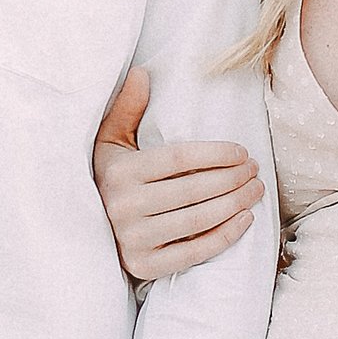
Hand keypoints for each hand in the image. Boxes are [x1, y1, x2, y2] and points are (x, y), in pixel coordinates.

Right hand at [93, 67, 261, 282]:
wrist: (81, 231)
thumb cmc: (105, 179)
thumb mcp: (109, 142)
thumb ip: (126, 108)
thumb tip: (141, 73)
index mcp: (120, 172)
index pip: (179, 158)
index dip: (216, 153)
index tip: (242, 151)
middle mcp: (125, 206)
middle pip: (194, 188)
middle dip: (233, 177)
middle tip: (256, 170)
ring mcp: (134, 239)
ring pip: (198, 218)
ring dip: (235, 203)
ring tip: (255, 190)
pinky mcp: (145, 265)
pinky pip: (194, 251)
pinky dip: (224, 236)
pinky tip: (245, 220)